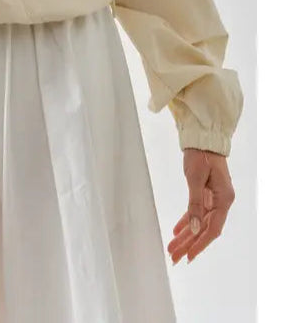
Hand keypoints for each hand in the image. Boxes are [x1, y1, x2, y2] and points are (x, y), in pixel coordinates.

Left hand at [167, 147, 235, 264]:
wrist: (203, 139)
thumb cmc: (201, 155)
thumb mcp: (195, 179)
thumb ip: (195, 204)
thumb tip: (194, 229)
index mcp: (223, 199)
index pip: (212, 228)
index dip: (200, 244)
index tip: (188, 256)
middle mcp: (221, 202)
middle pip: (204, 228)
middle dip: (189, 244)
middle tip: (174, 257)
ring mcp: (214, 198)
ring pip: (199, 222)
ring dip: (186, 236)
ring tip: (172, 248)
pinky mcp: (206, 193)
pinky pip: (196, 212)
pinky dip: (187, 222)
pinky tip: (177, 232)